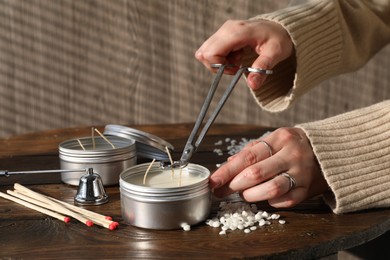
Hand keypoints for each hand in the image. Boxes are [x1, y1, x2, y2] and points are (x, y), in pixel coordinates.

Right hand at [195, 19, 293, 89]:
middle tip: (236, 66)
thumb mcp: (275, 54)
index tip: (235, 69)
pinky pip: (211, 49)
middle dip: (217, 66)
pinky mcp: (223, 34)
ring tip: (237, 60)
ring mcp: (223, 30)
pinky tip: (235, 56)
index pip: (211, 53)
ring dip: (218, 62)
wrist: (280, 28)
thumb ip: (262, 68)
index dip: (219, 67)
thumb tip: (253, 85)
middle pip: (204, 53)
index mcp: (237, 32)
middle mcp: (226, 29)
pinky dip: (220, 58)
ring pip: (205, 51)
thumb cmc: (278, 39)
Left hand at [210, 127, 328, 207]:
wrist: (331, 152)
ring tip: (245, 194)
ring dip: (251, 195)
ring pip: (270, 189)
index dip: (227, 171)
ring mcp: (301, 174)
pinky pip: (284, 201)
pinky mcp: (308, 190)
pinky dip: (270, 201)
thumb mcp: (275, 140)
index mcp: (280, 138)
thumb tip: (228, 164)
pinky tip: (265, 197)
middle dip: (234, 185)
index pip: (247, 156)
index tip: (212, 182)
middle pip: (256, 173)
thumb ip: (252, 150)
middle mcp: (292, 155)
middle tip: (222, 191)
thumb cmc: (295, 146)